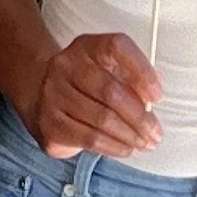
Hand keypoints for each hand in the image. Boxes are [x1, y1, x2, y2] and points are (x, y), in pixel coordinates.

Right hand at [24, 33, 162, 161]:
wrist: (38, 94)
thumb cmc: (85, 84)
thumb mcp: (106, 70)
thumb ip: (131, 78)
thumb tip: (152, 98)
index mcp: (86, 47)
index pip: (116, 46)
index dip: (141, 70)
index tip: (157, 96)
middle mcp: (66, 65)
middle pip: (111, 91)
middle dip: (140, 117)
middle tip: (156, 133)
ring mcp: (53, 94)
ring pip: (102, 120)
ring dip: (130, 136)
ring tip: (144, 144)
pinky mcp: (50, 123)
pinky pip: (90, 139)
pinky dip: (114, 147)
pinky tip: (126, 149)